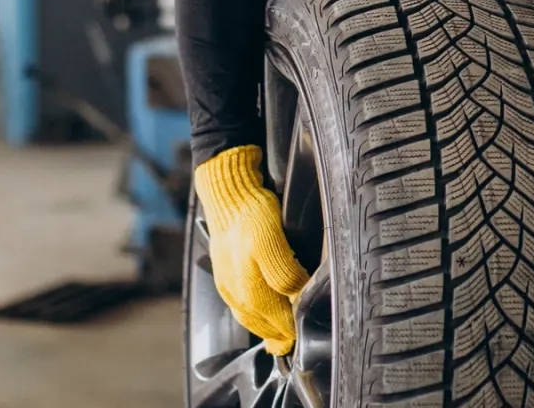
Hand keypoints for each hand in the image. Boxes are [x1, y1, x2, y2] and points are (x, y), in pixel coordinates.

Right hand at [192, 145, 310, 354]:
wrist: (226, 192)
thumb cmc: (249, 211)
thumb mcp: (272, 239)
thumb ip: (284, 272)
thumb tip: (297, 296)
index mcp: (249, 286)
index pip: (280, 318)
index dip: (295, 326)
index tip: (308, 330)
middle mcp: (237, 291)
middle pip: (264, 323)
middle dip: (281, 333)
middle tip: (296, 341)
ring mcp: (229, 284)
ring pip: (251, 316)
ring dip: (267, 328)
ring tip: (281, 336)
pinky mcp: (224, 276)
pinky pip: (241, 305)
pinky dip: (255, 315)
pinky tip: (262, 313)